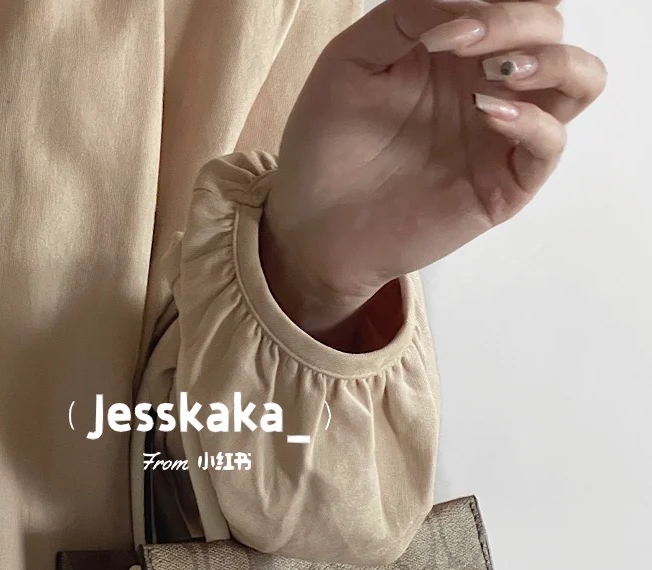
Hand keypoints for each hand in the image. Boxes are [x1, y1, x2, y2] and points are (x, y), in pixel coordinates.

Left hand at [260, 0, 606, 334]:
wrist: (311, 225)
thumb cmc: (327, 143)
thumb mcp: (355, 56)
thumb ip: (409, 13)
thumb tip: (468, 3)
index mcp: (460, 48)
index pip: (521, 1)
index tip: (447, 24)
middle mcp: (490, 85)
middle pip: (552, 28)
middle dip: (517, 18)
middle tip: (464, 40)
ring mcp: (501, 136)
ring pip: (580, 78)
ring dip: (551, 60)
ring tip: (496, 70)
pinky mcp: (503, 186)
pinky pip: (551, 144)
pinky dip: (533, 120)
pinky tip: (486, 112)